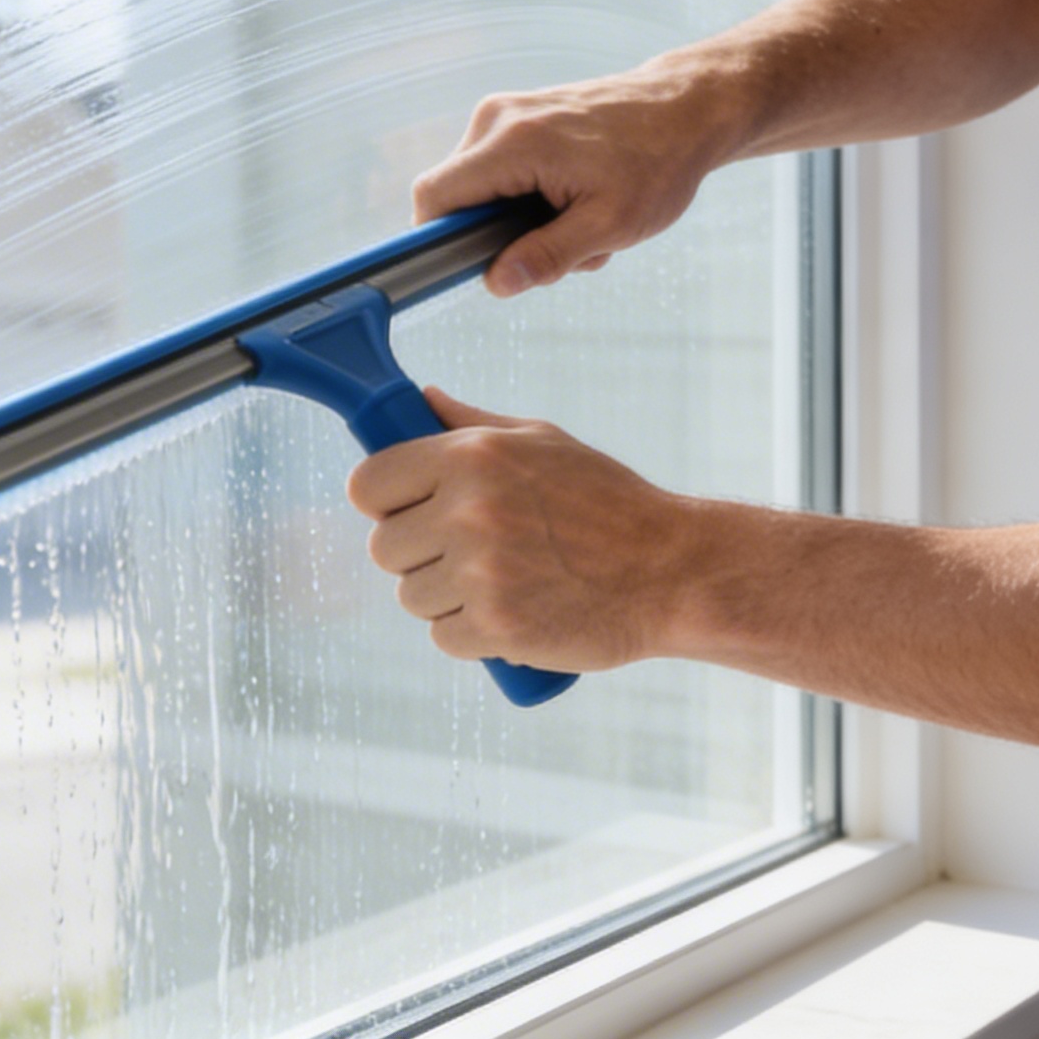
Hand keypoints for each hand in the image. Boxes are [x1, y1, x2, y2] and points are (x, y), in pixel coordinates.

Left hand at [347, 388, 706, 672]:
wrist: (670, 572)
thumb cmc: (609, 503)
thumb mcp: (545, 442)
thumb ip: (472, 424)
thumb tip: (421, 400)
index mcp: (471, 455)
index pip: (367, 484)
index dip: (383, 502)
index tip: (406, 511)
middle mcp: (469, 510)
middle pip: (385, 548)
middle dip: (418, 554)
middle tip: (468, 553)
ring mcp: (481, 572)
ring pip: (411, 597)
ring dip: (444, 599)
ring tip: (501, 583)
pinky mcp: (496, 626)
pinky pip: (443, 637)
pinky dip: (470, 635)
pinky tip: (512, 613)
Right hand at [413, 62, 749, 296]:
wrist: (687, 108)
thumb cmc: (658, 162)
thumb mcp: (609, 225)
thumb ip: (547, 256)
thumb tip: (496, 282)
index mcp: (512, 143)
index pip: (434, 197)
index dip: (440, 241)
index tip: (476, 266)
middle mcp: (498, 120)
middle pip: (459, 199)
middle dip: (501, 238)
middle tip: (565, 248)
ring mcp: (508, 114)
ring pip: (485, 190)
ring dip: (526, 222)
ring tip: (584, 223)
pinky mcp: (522, 117)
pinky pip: (505, 172)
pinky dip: (536, 199)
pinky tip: (580, 202)